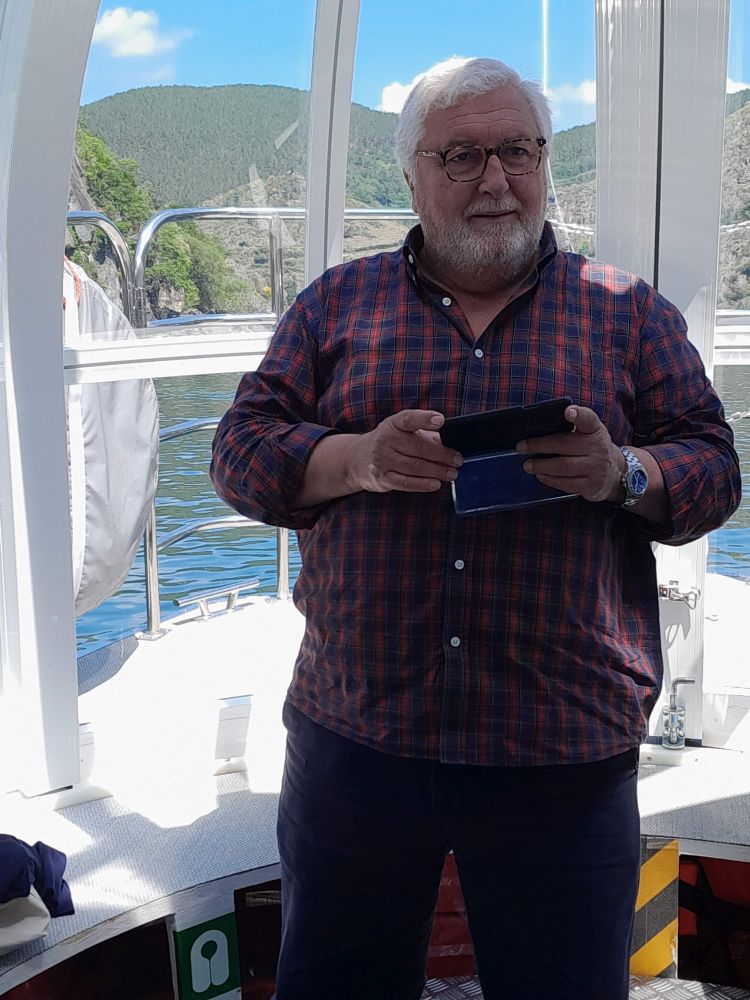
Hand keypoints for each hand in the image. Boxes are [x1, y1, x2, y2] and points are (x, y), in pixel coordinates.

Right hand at [347, 409, 462, 492]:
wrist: (357, 459)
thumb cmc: (389, 443)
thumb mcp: (401, 431)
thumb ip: (423, 434)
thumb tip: (449, 444)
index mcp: (393, 424)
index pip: (409, 419)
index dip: (425, 419)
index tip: (441, 421)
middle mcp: (385, 440)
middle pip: (418, 447)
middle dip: (442, 454)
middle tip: (458, 459)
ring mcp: (382, 460)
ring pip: (415, 466)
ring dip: (437, 471)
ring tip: (452, 473)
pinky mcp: (382, 478)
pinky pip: (406, 483)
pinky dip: (423, 484)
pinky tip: (436, 483)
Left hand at [517, 405, 624, 502]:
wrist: (616, 473)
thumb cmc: (594, 449)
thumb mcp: (590, 433)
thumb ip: (573, 427)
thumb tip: (539, 426)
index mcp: (595, 430)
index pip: (589, 419)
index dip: (578, 415)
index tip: (568, 412)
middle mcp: (598, 448)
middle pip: (564, 445)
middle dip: (539, 445)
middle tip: (521, 447)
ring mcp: (596, 468)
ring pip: (563, 466)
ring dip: (541, 466)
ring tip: (527, 465)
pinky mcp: (591, 486)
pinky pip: (566, 483)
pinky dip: (550, 479)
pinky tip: (540, 475)